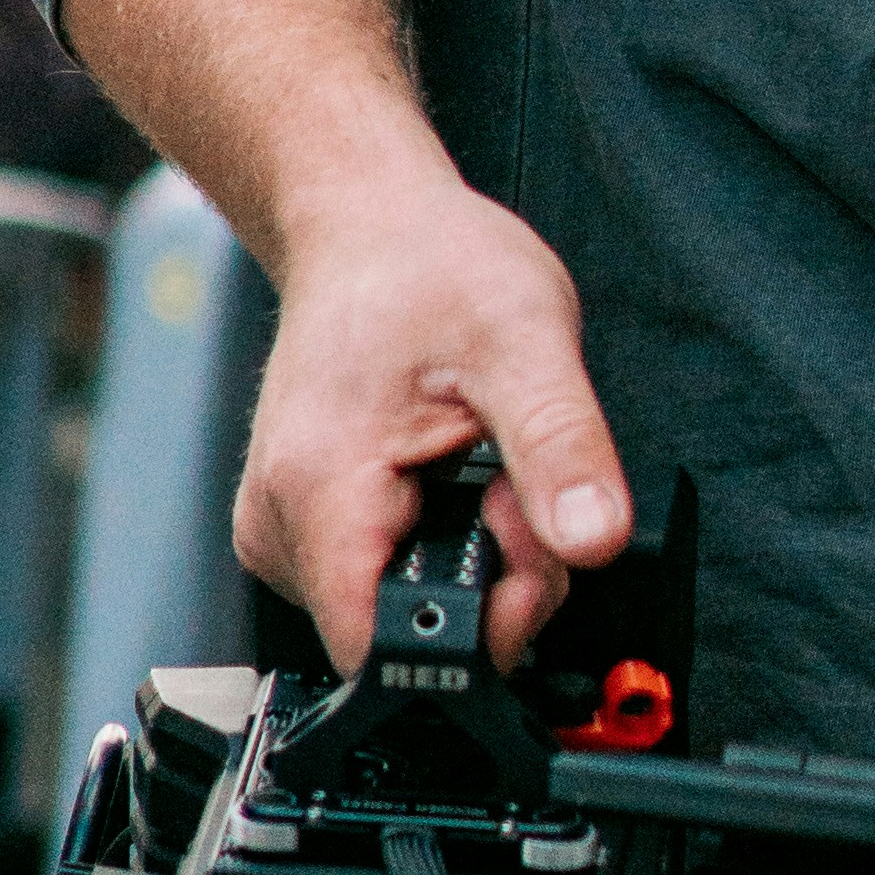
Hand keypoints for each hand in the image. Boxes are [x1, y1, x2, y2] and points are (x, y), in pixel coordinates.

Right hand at [236, 154, 631, 673]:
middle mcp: (279, 519)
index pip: (383, 649)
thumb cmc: (428, 263)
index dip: (477, 626)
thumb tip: (595, 540)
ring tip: (481, 467)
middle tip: (515, 485)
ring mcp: (283, 526)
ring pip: (396, 610)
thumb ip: (562, 447)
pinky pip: (383, 578)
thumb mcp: (525, 339)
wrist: (367, 224)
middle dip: (487, 582)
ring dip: (466, 562)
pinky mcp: (304, 525)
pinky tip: (448, 476)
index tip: (523, 541)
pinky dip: (436, 544)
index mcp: (318, 487)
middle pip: (399, 632)